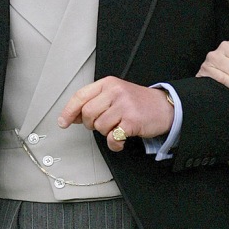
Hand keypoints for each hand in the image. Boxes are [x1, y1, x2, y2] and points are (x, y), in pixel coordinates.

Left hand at [58, 77, 174, 151]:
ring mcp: (124, 106)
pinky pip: (113, 137)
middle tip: (103, 124)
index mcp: (108, 84)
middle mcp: (115, 92)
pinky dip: (114, 144)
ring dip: (106, 133)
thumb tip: (73, 116)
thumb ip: (96, 102)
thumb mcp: (116, 95)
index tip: (63, 122)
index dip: (69, 111)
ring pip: (99, 126)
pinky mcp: (132, 121)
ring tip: (117, 128)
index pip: (81, 96)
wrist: (165, 107)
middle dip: (92, 124)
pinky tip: (120, 140)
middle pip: (88, 113)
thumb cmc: (139, 102)